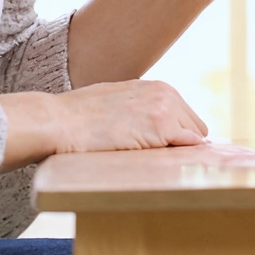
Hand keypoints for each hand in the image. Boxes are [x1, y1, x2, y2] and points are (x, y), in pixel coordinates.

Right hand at [0, 80, 206, 171]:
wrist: (58, 122)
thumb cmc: (78, 118)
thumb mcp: (117, 103)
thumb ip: (140, 111)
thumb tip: (150, 129)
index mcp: (157, 88)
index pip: (185, 117)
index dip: (178, 138)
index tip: (167, 154)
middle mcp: (167, 93)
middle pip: (195, 128)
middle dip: (181, 146)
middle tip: (158, 163)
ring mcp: (166, 108)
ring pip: (193, 139)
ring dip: (178, 153)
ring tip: (150, 164)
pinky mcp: (162, 126)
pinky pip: (187, 146)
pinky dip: (178, 159)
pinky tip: (158, 166)